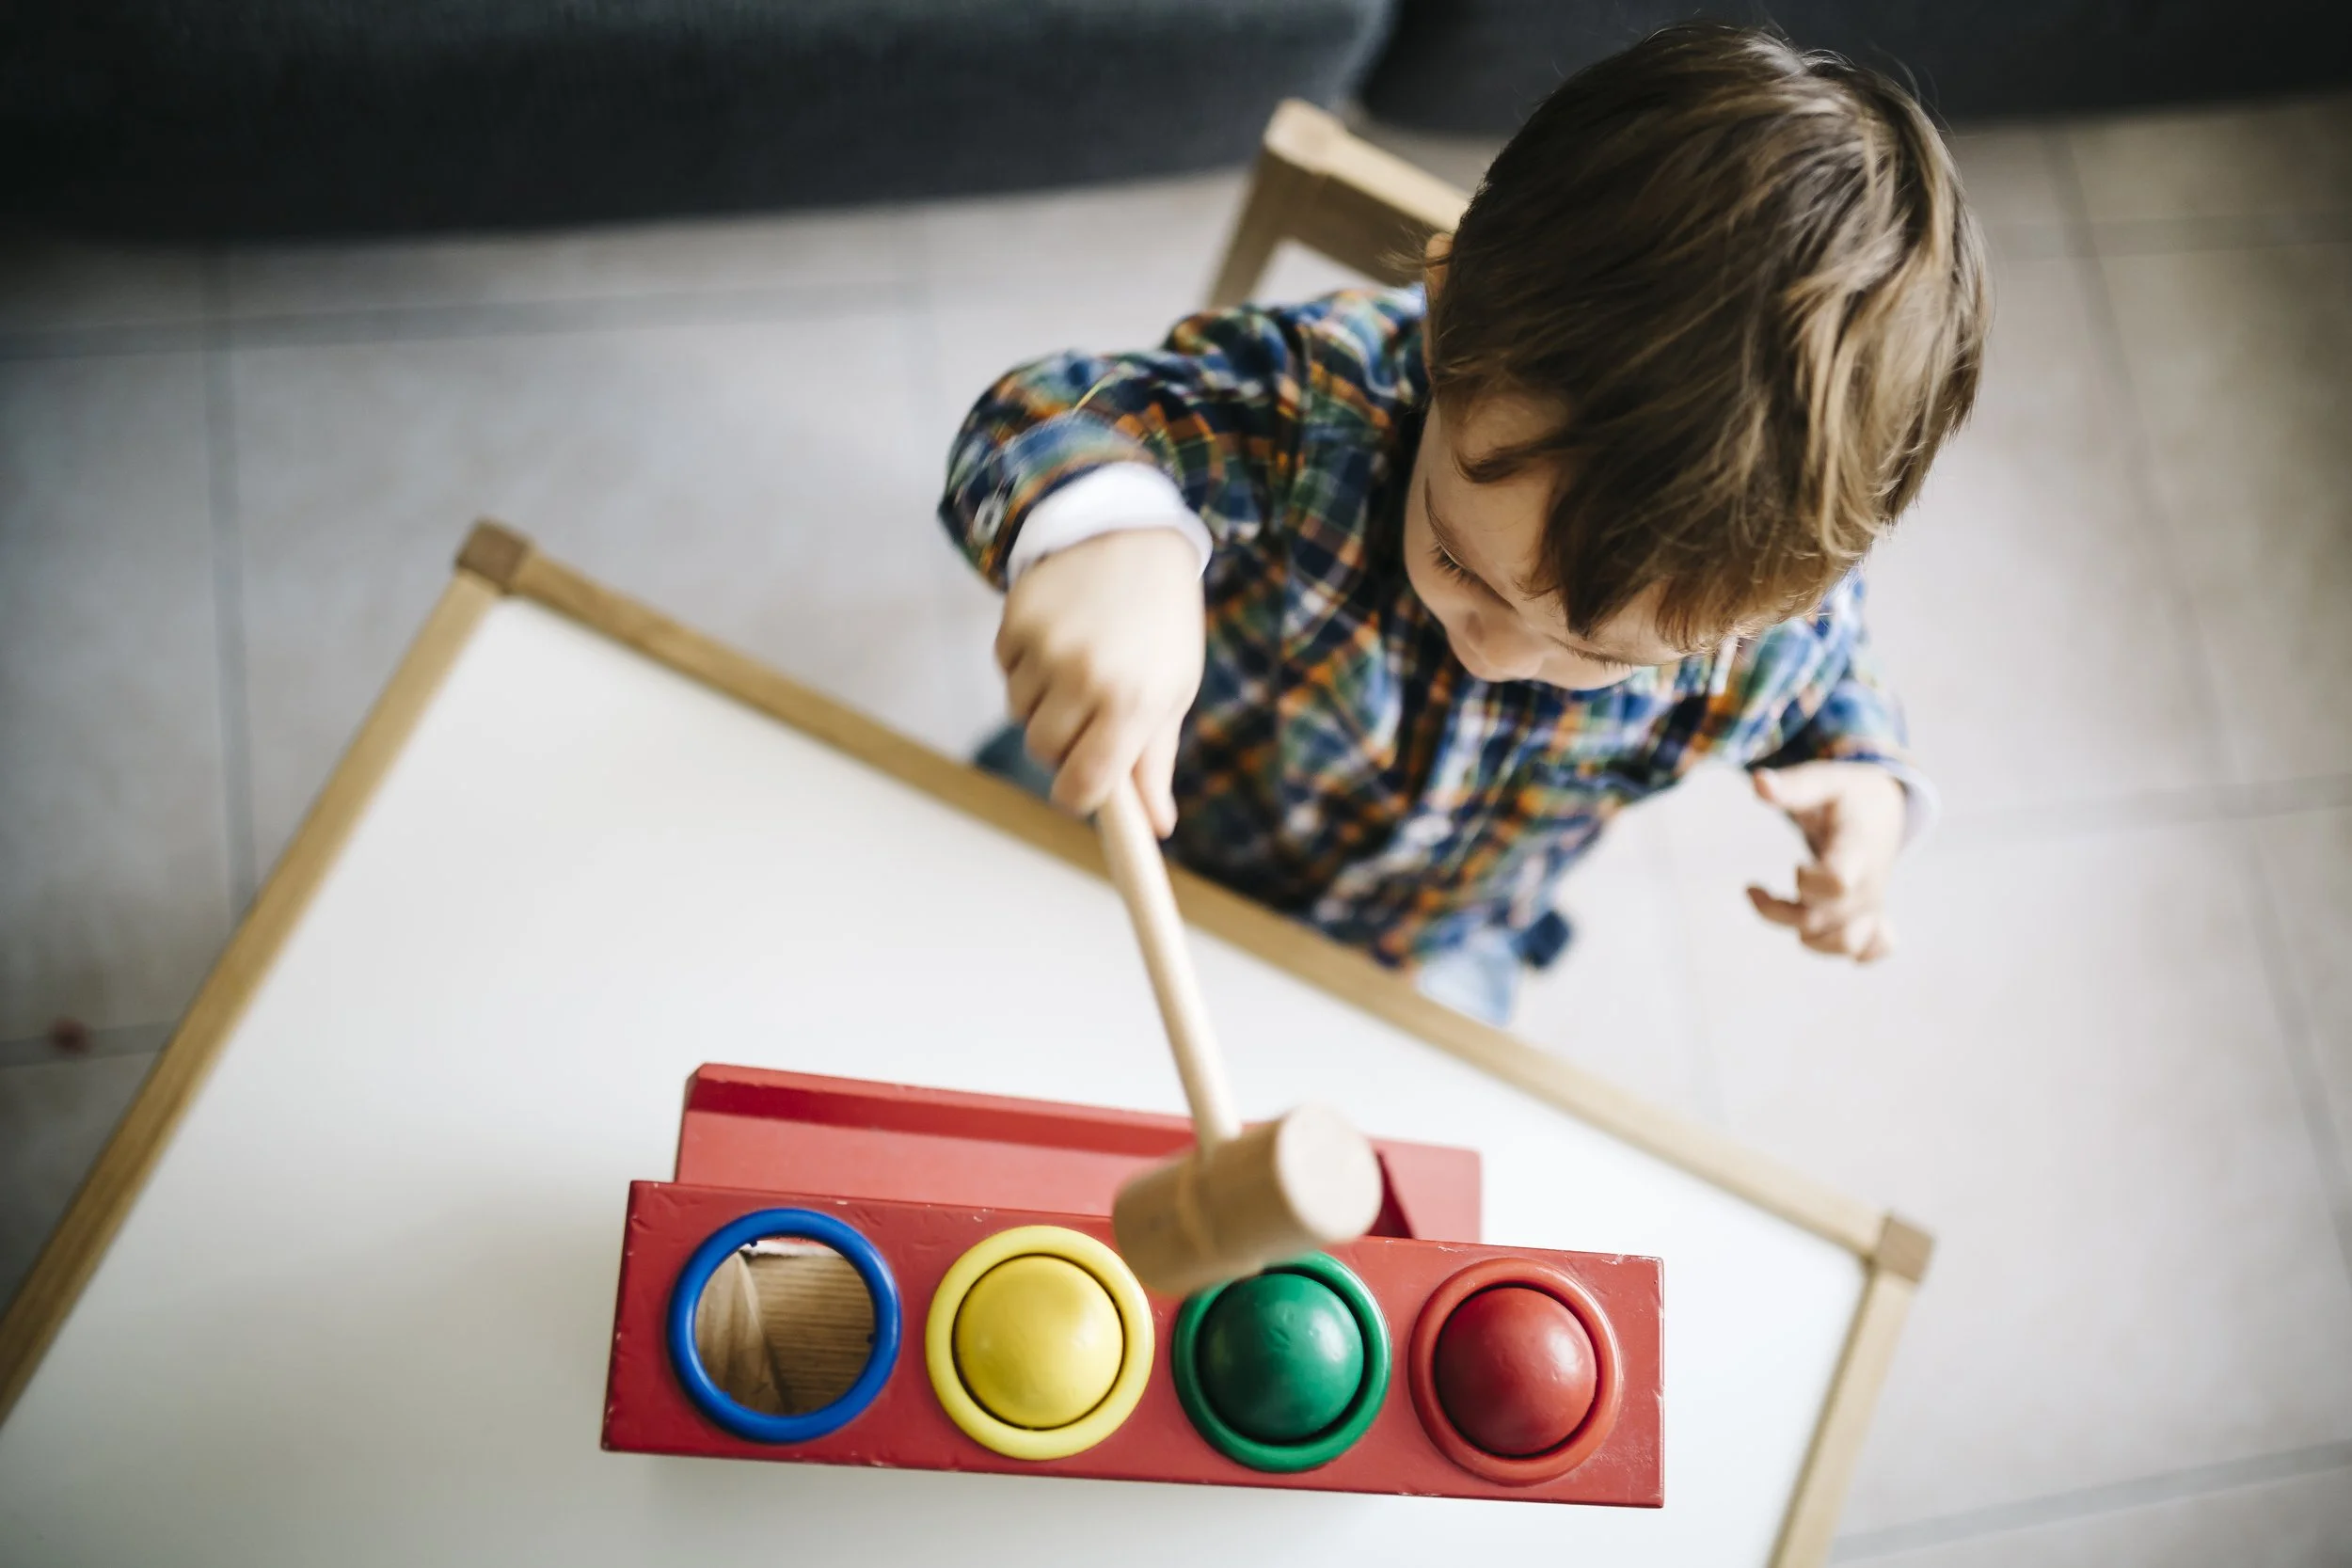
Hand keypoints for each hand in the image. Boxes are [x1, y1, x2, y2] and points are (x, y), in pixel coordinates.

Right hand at [997, 528, 1203, 836]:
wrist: (1133, 537)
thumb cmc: (1161, 626)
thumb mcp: (1172, 690)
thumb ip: (1154, 762)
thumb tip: (1155, 826)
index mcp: (1134, 703)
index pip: (1085, 786)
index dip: (1078, 795)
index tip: (1082, 788)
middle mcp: (1088, 678)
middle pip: (1045, 752)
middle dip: (1062, 742)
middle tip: (1089, 707)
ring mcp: (1048, 647)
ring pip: (1020, 712)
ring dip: (1042, 700)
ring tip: (1077, 661)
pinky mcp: (1017, 620)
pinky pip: (1006, 671)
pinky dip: (1025, 665)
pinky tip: (1058, 635)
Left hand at [1744, 762, 1906, 962]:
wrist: (1884, 810)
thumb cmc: (1847, 795)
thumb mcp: (1824, 781)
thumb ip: (1793, 786)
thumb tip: (1757, 782)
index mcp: (1857, 849)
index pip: (1837, 883)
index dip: (1807, 881)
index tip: (1796, 865)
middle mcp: (1868, 884)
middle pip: (1822, 922)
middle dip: (1780, 911)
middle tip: (1755, 890)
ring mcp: (1872, 904)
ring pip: (1844, 945)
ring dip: (1806, 937)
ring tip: (1785, 912)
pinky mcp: (1873, 916)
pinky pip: (1871, 951)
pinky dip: (1848, 951)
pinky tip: (1822, 931)